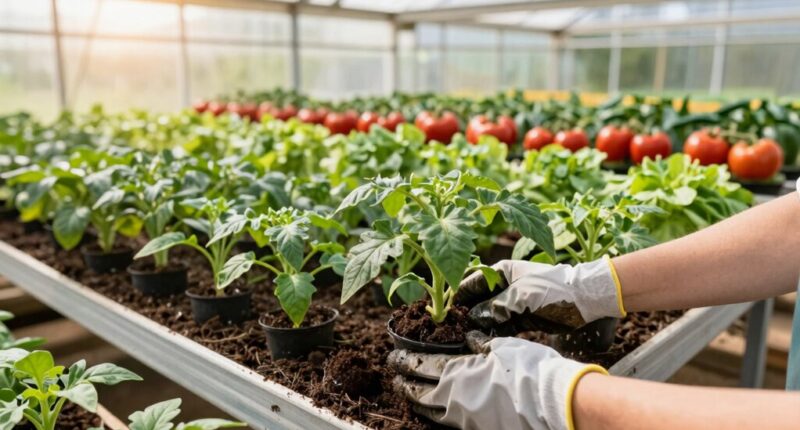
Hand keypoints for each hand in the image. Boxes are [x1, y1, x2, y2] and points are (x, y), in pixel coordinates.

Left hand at [389, 331, 606, 429]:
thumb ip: (479, 342)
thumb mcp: (501, 346)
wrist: (554, 402)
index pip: (420, 364)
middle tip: (395, 376)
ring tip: (409, 392)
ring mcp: (465, 419)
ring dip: (417, 400)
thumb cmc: (529, 370)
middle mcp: (454, 399)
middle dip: (404, 382)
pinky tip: (436, 408)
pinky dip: (435, 412)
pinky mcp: (477, 429)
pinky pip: (447, 421)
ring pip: (430, 410)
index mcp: (456, 374)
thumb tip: (467, 337)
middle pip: (419, 391)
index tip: (393, 355)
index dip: (404, 360)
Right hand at [456, 258, 624, 330]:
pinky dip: (492, 333)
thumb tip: (471, 319)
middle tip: (450, 331)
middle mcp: (503, 285)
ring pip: (488, 314)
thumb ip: (494, 307)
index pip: (470, 283)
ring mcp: (513, 301)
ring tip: (463, 340)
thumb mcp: (520, 298)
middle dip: (464, 314)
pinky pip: (501, 325)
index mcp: (501, 271)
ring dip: (477, 326)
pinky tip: (481, 342)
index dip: (456, 298)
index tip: (443, 314)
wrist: (586, 299)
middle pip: (477, 300)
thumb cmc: (553, 290)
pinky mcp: (522, 317)